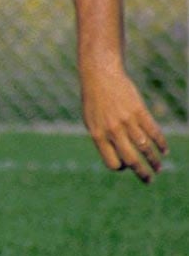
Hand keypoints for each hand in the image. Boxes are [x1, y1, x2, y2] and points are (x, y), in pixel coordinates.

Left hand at [82, 69, 167, 183]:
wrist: (101, 75)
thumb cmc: (94, 100)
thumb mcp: (91, 122)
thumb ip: (102, 139)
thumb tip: (117, 159)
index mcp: (98, 136)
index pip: (112, 163)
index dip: (121, 167)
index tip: (126, 166)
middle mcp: (112, 131)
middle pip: (131, 159)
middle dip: (142, 173)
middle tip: (149, 180)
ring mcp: (127, 121)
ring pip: (144, 147)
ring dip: (154, 160)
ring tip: (159, 168)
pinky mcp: (139, 111)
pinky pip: (153, 132)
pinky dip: (160, 143)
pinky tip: (164, 150)